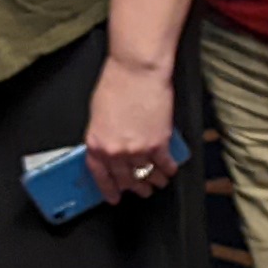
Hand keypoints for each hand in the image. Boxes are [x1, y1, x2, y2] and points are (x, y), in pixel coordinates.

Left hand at [86, 50, 180, 200]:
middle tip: (141, 190)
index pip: (101, 176)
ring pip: (147, 175)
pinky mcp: (159, 144)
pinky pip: (165, 165)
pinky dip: (169, 169)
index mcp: (96, 143)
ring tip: (158, 182)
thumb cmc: (117, 82)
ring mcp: (138, 150)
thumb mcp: (98, 113)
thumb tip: (111, 147)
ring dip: (154, 181)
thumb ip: (103, 135)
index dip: (109, 189)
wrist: (137, 70)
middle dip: (135, 187)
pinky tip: (170, 170)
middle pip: (126, 179)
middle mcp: (115, 151)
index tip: (115, 197)